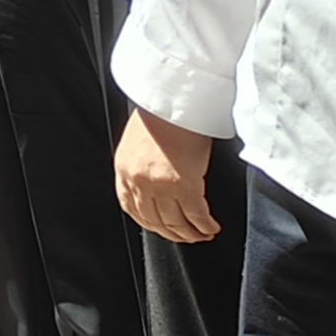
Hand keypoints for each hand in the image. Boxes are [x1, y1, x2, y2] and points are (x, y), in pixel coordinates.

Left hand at [116, 111, 222, 244]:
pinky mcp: (184, 185)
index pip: (131, 208)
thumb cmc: (161, 114)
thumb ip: (141, 165)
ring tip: (203, 234)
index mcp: (123, 170)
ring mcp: (160, 186)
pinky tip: (211, 227)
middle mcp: (138, 181)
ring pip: (176, 223)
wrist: (172, 99)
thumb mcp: (139, 143)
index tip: (163, 229)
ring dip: (191, 234)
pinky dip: (205, 225)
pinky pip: (196, 216)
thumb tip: (155, 182)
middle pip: (155, 221)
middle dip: (174, 234)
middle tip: (188, 236)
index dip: (150, 224)